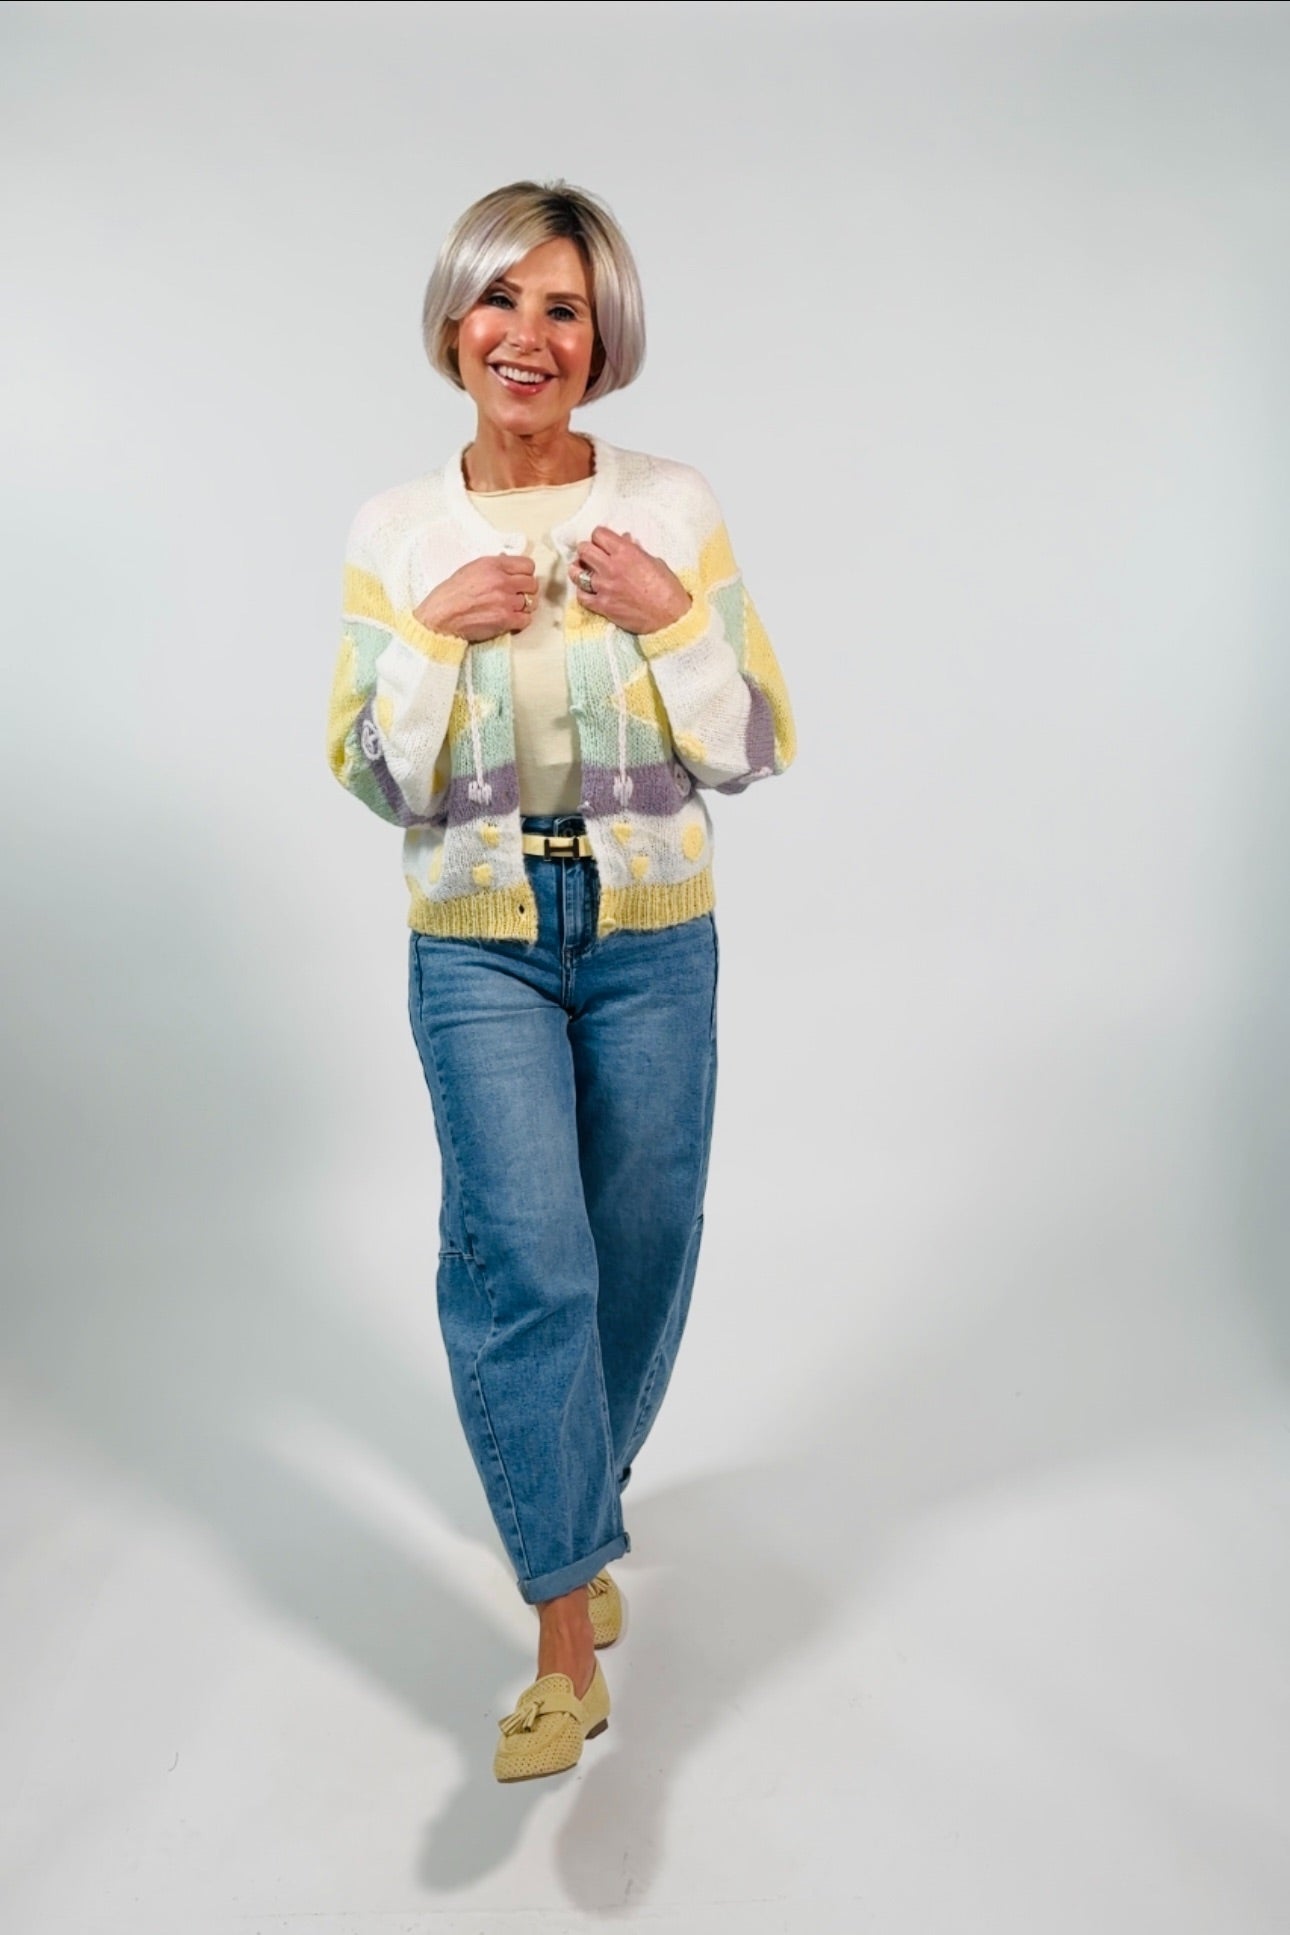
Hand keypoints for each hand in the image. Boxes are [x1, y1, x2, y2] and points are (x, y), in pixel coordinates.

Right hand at [413, 553, 537, 641]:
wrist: (440, 617)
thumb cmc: (450, 595)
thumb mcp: (470, 569)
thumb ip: (493, 567)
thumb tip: (508, 564)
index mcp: (493, 565)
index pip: (527, 565)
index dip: (525, 574)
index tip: (521, 579)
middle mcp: (501, 581)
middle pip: (532, 584)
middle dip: (526, 590)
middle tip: (516, 596)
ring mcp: (505, 601)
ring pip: (531, 602)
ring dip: (523, 607)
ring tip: (510, 608)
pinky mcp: (505, 619)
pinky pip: (526, 619)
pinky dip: (520, 621)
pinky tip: (510, 619)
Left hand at [570, 527, 691, 634]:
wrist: (671, 617)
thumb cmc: (667, 589)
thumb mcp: (654, 562)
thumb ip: (636, 551)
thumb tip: (626, 541)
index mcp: (626, 552)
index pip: (598, 534)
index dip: (599, 537)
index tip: (601, 542)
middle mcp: (611, 567)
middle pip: (584, 550)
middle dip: (586, 550)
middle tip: (591, 556)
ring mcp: (605, 587)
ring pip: (577, 572)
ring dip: (578, 570)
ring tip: (582, 571)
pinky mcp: (603, 606)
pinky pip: (582, 597)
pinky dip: (582, 593)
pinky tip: (588, 591)